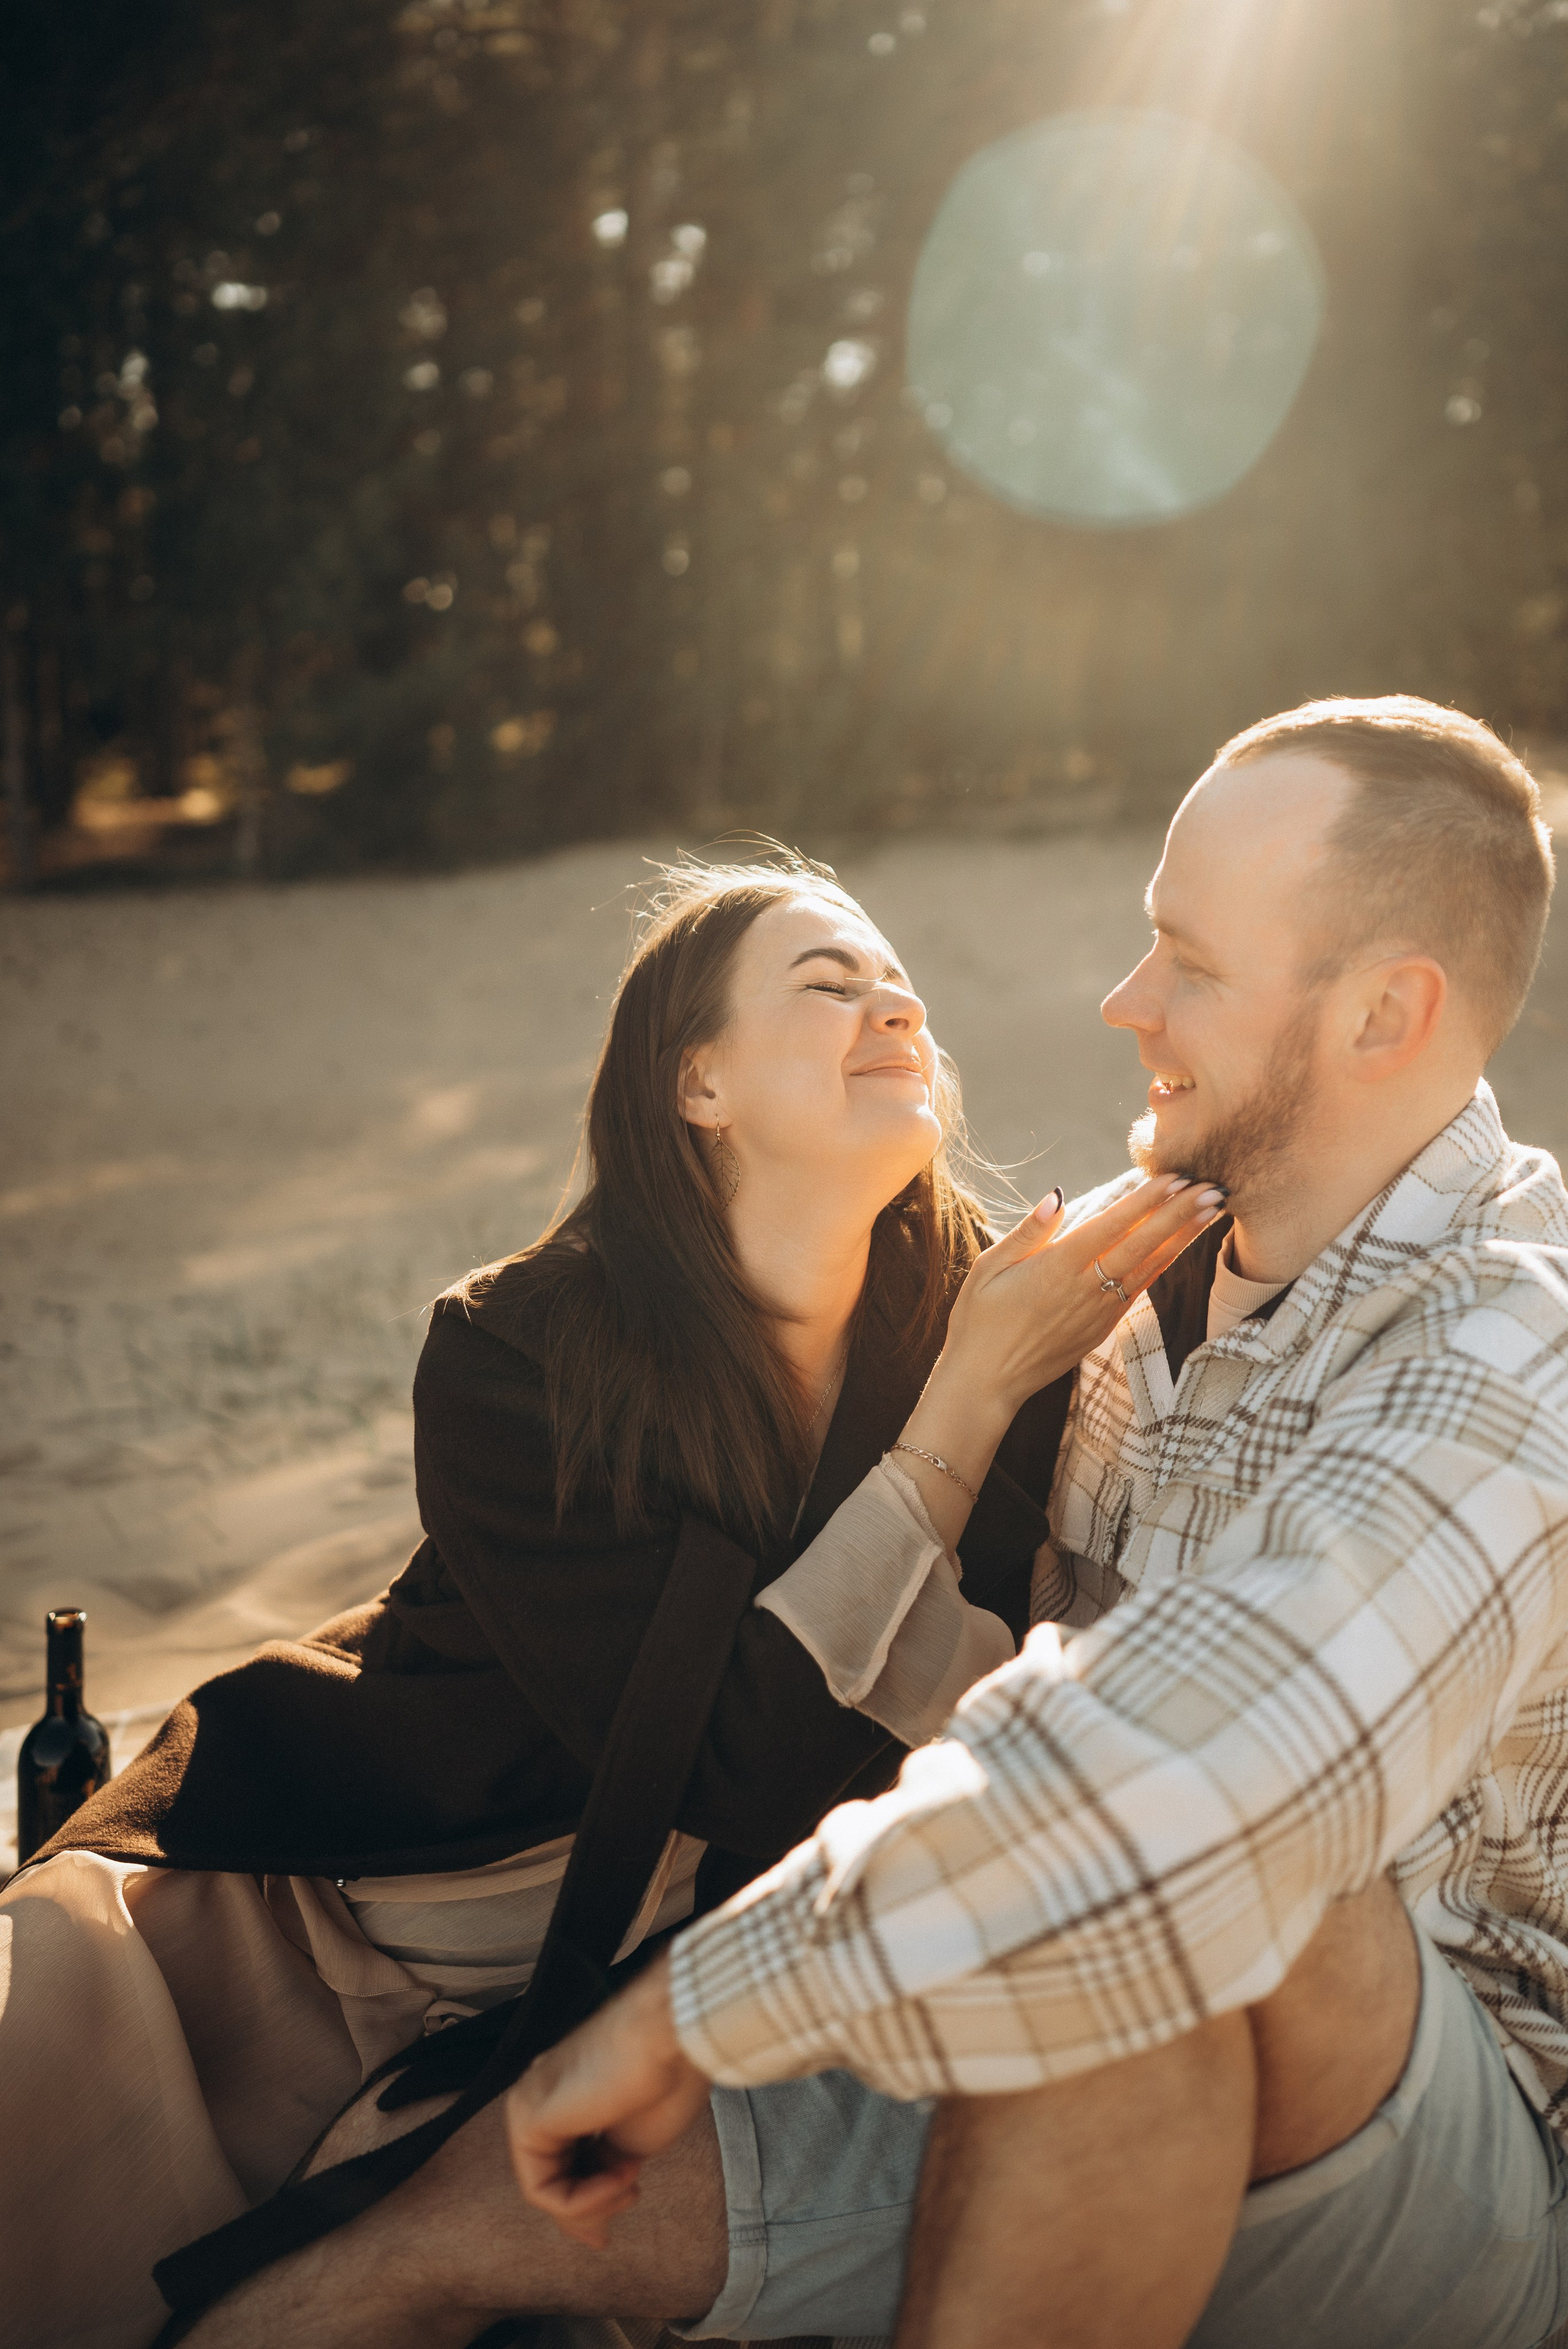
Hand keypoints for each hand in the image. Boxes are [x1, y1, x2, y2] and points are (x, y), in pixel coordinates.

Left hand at [505, 1954, 712, 2248]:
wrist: (670, 2037)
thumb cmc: (665, 2078)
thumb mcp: (631, 2147)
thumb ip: (604, 2179)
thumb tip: (594, 2232)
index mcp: (568, 2098)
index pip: (565, 2165)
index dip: (593, 2199)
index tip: (632, 2196)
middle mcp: (541, 2099)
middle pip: (553, 2180)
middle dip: (592, 2207)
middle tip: (631, 2197)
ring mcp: (529, 2105)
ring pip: (545, 2189)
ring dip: (594, 2203)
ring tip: (630, 2180)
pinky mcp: (527, 2118)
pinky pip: (542, 2189)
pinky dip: (582, 2200)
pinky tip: (618, 2177)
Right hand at [939, 1173, 1224, 1414]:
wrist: (985, 1382)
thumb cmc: (978, 1320)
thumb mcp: (988, 1268)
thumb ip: (1028, 1233)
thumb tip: (1058, 1196)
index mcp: (1056, 1268)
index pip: (1111, 1226)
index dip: (1145, 1201)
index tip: (1175, 1177)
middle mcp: (1085, 1289)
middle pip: (1142, 1244)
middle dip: (1179, 1214)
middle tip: (1213, 1187)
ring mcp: (1099, 1311)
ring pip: (1150, 1267)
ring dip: (1183, 1236)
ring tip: (1212, 1210)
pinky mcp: (1103, 1328)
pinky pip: (1140, 1288)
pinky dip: (1163, 1263)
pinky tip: (1180, 1244)